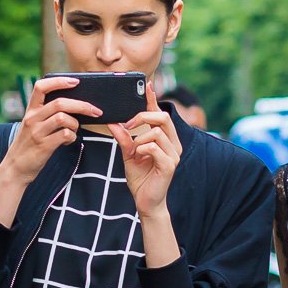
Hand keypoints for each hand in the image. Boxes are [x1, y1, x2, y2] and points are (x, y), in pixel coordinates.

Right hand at [0, 76, 102, 183]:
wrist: (14, 168)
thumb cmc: (28, 145)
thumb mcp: (31, 126)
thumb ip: (46, 115)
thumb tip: (73, 106)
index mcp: (30, 111)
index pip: (41, 87)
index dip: (59, 81)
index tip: (75, 81)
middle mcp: (32, 119)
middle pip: (60, 103)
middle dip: (82, 105)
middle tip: (95, 111)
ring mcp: (37, 132)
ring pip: (63, 118)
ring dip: (75, 123)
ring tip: (74, 130)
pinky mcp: (43, 146)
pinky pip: (65, 135)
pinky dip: (72, 137)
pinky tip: (68, 141)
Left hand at [110, 79, 180, 217]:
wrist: (146, 202)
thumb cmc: (140, 178)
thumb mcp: (128, 154)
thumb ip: (124, 139)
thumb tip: (113, 123)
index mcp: (166, 139)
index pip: (160, 114)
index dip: (154, 99)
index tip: (146, 85)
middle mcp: (174, 144)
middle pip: (163, 117)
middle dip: (142, 117)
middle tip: (127, 125)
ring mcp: (174, 154)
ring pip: (157, 132)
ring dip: (140, 138)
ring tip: (134, 150)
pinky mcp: (170, 165)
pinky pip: (154, 147)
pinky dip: (142, 148)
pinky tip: (139, 157)